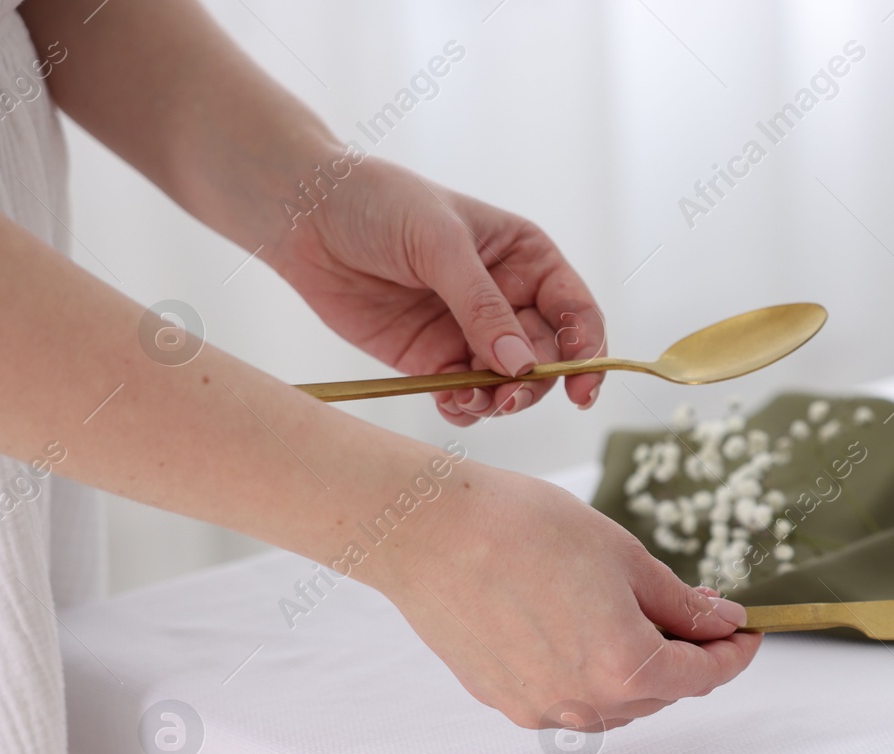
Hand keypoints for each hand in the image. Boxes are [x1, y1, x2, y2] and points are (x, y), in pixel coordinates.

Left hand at [268, 156, 604, 425]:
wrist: (306, 217)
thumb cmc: (380, 204)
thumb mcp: (440, 244)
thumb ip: (483, 307)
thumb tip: (522, 366)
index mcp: (526, 259)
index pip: (576, 312)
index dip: (587, 351)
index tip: (581, 388)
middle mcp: (508, 299)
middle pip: (547, 358)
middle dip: (534, 382)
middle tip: (507, 393)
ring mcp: (471, 333)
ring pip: (510, 386)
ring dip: (500, 401)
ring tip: (470, 398)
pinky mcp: (433, 360)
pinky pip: (465, 398)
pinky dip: (465, 409)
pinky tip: (448, 401)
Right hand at [378, 465, 760, 729]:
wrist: (427, 531)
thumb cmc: (523, 528)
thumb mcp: (625, 556)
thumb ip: (682, 602)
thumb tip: (723, 623)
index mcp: (625, 666)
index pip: (704, 677)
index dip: (734, 654)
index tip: (747, 633)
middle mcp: (583, 703)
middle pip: (662, 694)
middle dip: (687, 657)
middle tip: (695, 611)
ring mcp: (539, 708)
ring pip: (616, 705)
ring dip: (639, 671)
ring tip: (634, 614)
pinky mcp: (503, 700)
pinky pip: (568, 700)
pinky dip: (591, 674)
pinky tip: (581, 627)